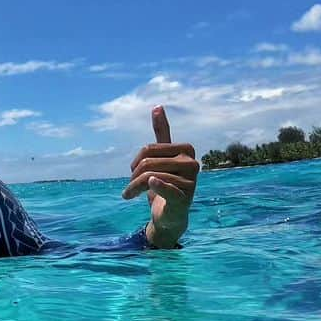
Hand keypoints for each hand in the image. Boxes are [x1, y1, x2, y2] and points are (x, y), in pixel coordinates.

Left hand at [121, 106, 198, 247]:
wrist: (170, 215)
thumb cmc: (165, 182)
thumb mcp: (162, 157)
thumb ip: (162, 132)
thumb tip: (157, 106)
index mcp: (186, 149)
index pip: (150, 148)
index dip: (137, 160)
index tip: (133, 170)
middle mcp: (192, 163)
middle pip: (149, 162)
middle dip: (133, 176)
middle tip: (128, 187)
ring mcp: (191, 181)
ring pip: (150, 177)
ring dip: (133, 187)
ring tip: (128, 195)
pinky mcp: (185, 198)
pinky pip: (168, 187)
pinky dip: (159, 185)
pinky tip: (152, 183)